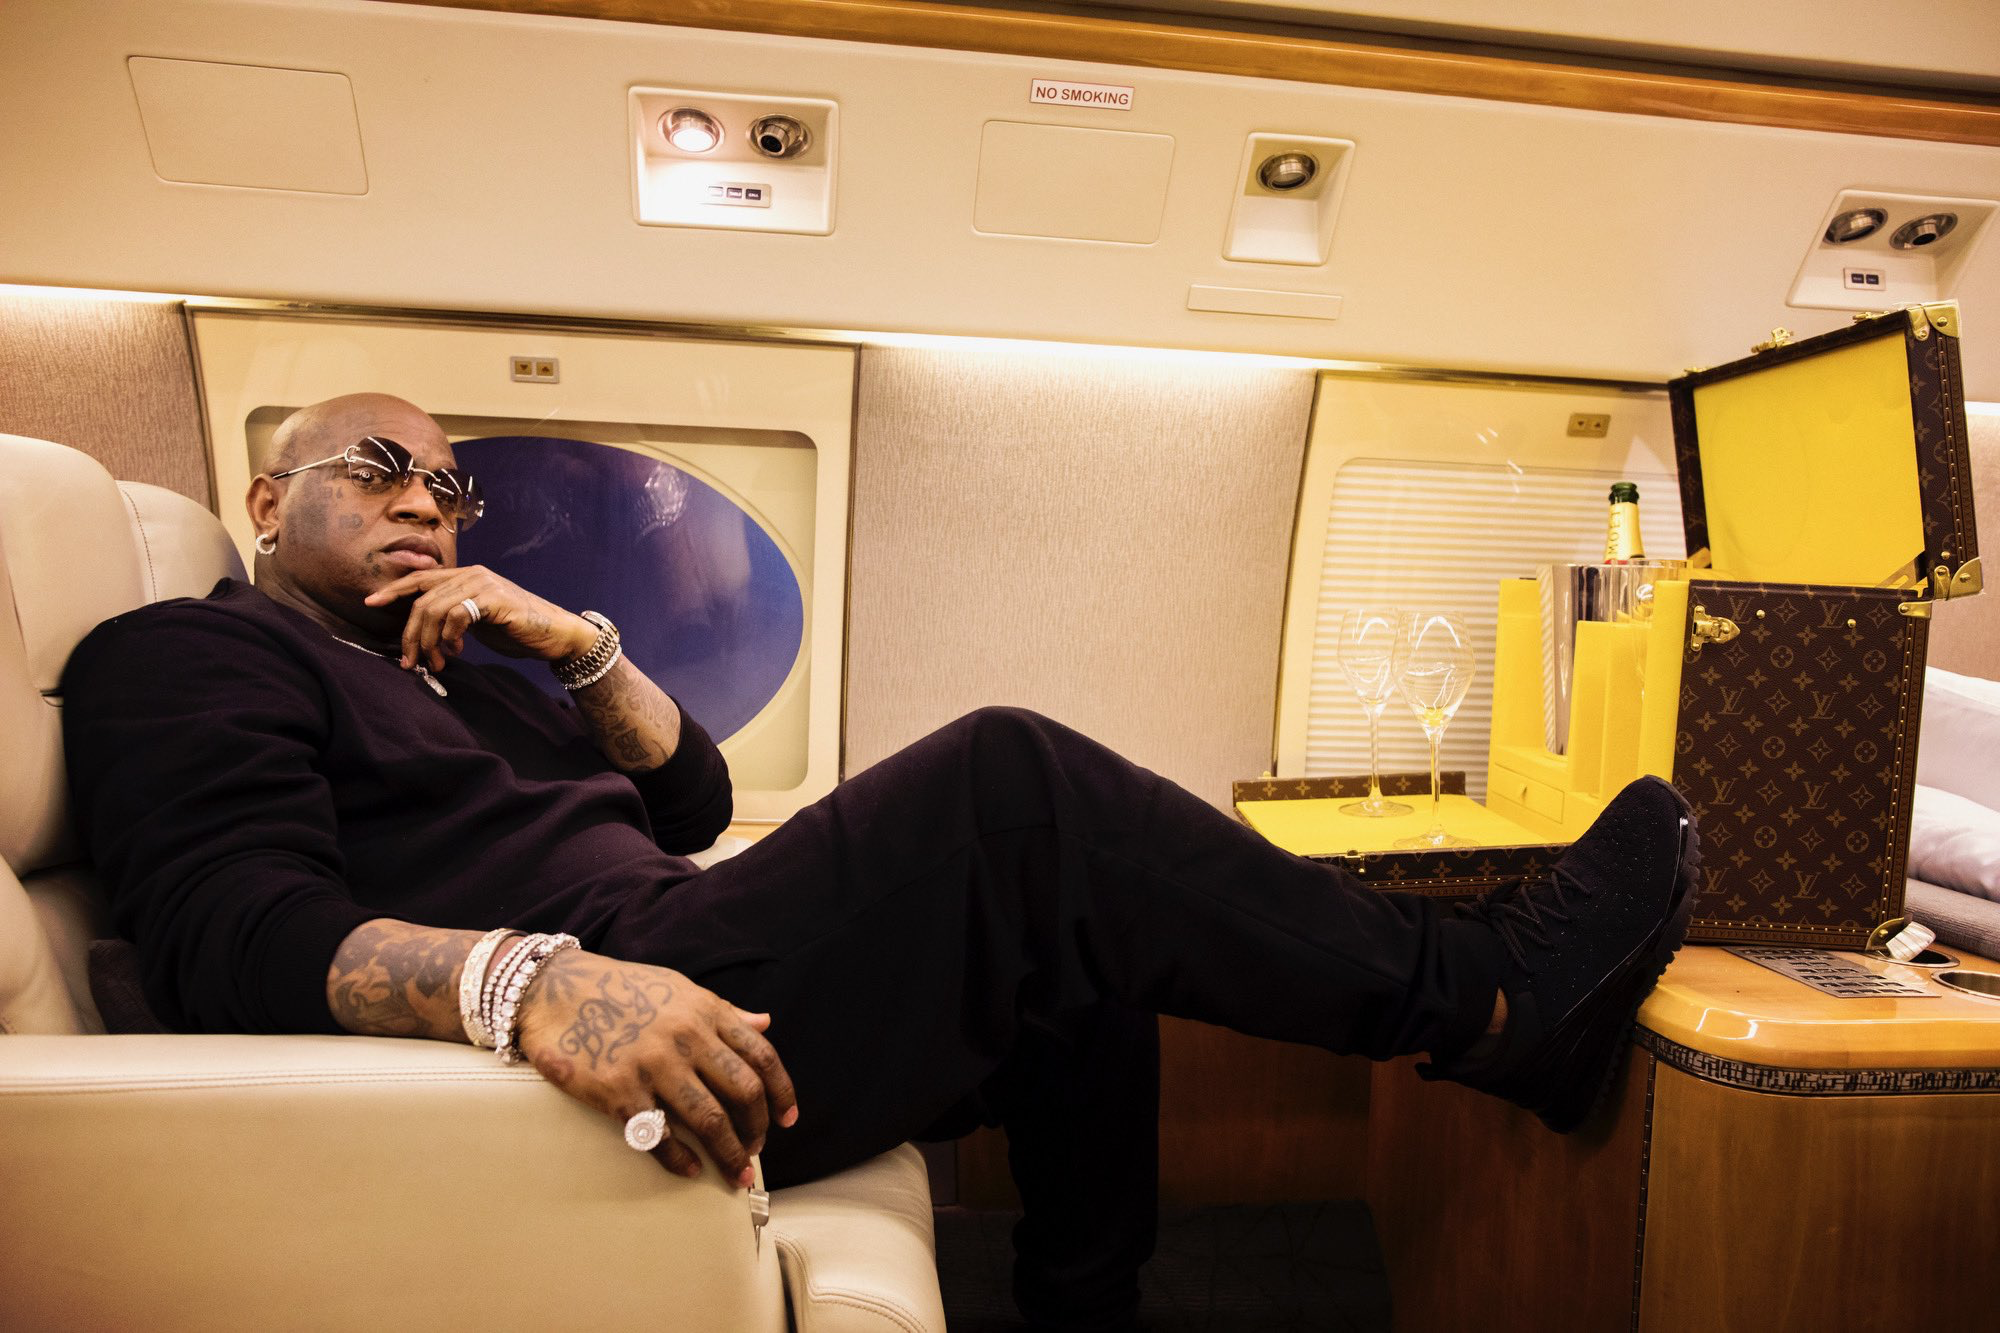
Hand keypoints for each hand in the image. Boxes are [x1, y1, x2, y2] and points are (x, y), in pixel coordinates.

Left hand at [362, 566, 593, 672]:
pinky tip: (458, 650)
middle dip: (410, 635)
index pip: (420, 579)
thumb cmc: (517, 629)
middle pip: (421, 600)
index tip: (370, 603)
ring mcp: (482, 583)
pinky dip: (450, 637)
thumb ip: (454, 617)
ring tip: (437, 662)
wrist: (555, 634)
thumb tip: (424, 632)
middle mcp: (471, 574)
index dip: (393, 590)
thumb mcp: (478, 621)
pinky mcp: (493, 598)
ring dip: (428, 642)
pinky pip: (455, 616)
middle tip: (410, 662)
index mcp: (465, 576)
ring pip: (433, 609)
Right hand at [513, 949, 798, 1185]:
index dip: (782, 1092)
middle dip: (758, 1129)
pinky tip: (689, 1170)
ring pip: (709, 1119)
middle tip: (756, 1151)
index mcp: (705, 1011)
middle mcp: (686, 1037)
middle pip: (743, 1092)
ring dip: (729, 1153)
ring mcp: (653, 1064)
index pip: (762, 1056)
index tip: (788, 1119)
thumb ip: (723, 1012)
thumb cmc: (621, 988)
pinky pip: (658, 1135)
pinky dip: (678, 1159)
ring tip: (736, 1173)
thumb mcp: (678, 989)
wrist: (554, 988)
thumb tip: (764, 1023)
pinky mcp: (618, 1090)